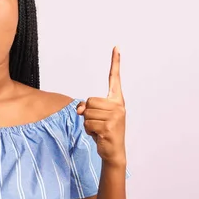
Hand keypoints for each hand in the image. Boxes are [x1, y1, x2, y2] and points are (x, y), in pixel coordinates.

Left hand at [76, 46, 125, 164]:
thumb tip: (79, 109)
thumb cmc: (103, 131)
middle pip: (89, 100)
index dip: (115, 62)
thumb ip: (87, 108)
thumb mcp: (95, 116)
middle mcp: (118, 105)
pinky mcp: (108, 126)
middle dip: (88, 114)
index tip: (116, 46)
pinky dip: (89, 131)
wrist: (113, 151)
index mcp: (117, 100)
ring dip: (88, 124)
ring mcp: (115, 116)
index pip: (114, 78)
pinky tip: (99, 135)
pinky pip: (87, 123)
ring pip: (86, 113)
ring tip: (99, 129)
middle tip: (98, 123)